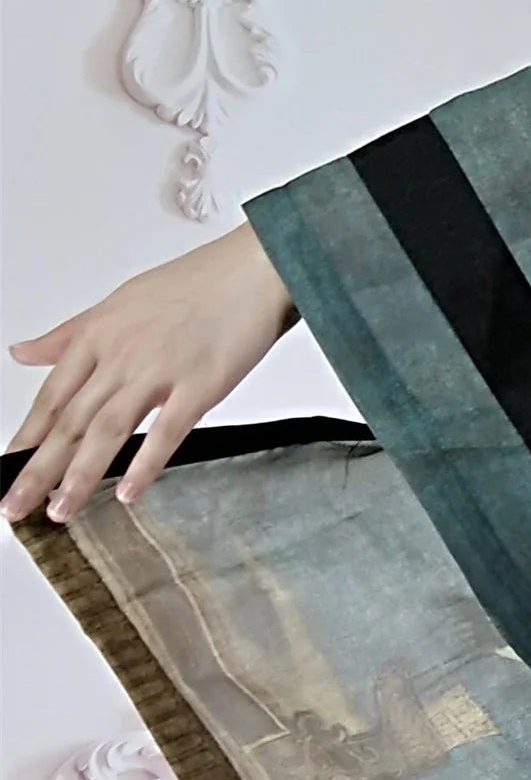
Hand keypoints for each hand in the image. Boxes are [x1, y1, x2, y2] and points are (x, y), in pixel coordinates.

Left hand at [2, 220, 298, 524]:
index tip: (6, 470)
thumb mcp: (119, 302)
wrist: (255, 267)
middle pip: (69, 421)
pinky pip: (166, 432)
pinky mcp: (201, 385)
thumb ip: (68, 335)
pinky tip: (128, 494)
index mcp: (98, 335)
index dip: (26, 438)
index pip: (51, 397)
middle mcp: (120, 355)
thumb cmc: (198, 282)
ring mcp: (159, 371)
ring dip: (79, 476)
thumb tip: (21, 353)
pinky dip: (145, 465)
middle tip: (14, 508)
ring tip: (60, 511)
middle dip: (36, 470)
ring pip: (106, 431)